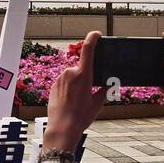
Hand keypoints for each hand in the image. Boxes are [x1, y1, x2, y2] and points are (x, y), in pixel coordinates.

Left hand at [43, 30, 106, 152]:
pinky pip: (65, 82)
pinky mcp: (54, 85)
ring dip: (77, 83)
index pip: (88, 49)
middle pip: (82, 68)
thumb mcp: (98, 103)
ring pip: (73, 76)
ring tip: (78, 101)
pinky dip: (69, 88)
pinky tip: (70, 102)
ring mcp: (60, 79)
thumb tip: (109, 84)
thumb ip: (104, 90)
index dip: (92, 38)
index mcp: (83, 75)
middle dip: (87, 76)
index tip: (97, 34)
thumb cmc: (81, 117)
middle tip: (88, 94)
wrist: (62, 128)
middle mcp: (70, 73)